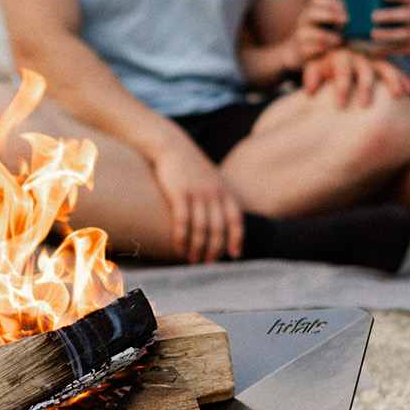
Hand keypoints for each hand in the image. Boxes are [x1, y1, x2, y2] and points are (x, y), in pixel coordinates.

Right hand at [148, 138, 244, 262]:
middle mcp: (214, 193)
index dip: (237, 239)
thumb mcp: (212, 179)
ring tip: (193, 260)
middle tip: (208, 264)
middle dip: (215, 249)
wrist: (172, 146)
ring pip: (202, 227)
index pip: (236, 220)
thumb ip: (220, 198)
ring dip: (198, 247)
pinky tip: (179, 247)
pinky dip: (182, 236)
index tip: (234, 255)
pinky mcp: (180, 193)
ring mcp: (198, 193)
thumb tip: (223, 222)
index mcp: (225, 191)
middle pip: (219, 228)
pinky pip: (183, 220)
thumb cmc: (191, 167)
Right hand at [285, 0, 345, 70]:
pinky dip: (325, 48)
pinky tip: (332, 49)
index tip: (344, 8)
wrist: (300, 51)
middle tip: (345, 21)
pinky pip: (313, 49)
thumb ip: (339, 18)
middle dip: (330, 15)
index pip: (317, 0)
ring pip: (315, 34)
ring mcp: (301, 35)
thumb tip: (359, 17)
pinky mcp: (302, 50)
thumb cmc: (321, 34)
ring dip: (331, 36)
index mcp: (311, 11)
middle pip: (312, 13)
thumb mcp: (327, 23)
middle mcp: (303, 21)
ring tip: (341, 40)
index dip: (331, 3)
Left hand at [302, 47, 409, 106]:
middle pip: (365, 69)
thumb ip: (311, 76)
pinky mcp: (382, 63)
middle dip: (366, 86)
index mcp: (339, 55)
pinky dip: (403, 79)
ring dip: (392, 80)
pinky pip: (396, 70)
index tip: (341, 105)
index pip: (342, 69)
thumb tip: (309, 89)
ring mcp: (373, 59)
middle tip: (366, 105)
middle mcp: (358, 55)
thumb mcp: (314, 67)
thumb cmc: (321, 66)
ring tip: (398, 95)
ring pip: (384, 67)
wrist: (332, 52)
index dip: (342, 86)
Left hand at [369, 0, 409, 59]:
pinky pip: (399, 50)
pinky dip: (386, 51)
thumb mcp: (408, 13)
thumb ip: (391, 8)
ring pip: (403, 34)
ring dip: (388, 34)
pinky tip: (373, 51)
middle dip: (390, 15)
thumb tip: (355, 3)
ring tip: (373, 34)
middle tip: (373, 16)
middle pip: (406, 15)